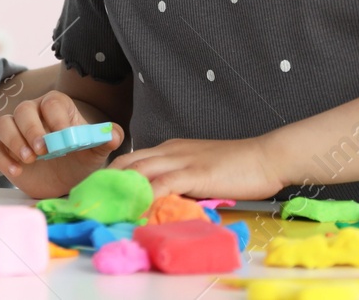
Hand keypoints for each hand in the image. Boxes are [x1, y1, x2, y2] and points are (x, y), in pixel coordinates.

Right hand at [0, 90, 123, 198]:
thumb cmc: (80, 159)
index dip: (56, 116)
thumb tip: (114, 135)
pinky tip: (17, 171)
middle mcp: (33, 115)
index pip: (52, 102)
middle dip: (32, 129)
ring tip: (30, 160)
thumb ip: (106, 140)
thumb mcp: (96, 152)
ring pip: (5, 125)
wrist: (66, 181)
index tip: (64, 135)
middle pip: (24, 110)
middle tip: (43, 150)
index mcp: (57, 109)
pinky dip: (2, 159)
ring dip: (14, 141)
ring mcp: (16, 133)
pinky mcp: (5, 152)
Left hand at [112, 136, 282, 200]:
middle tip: (92, 201)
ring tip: (104, 207)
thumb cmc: (240, 167)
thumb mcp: (202, 171)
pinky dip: (145, 197)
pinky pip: (162, 185)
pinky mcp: (194, 174)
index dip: (113, 175)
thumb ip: (183, 181)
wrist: (266, 157)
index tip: (100, 192)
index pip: (133, 159)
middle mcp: (171, 151)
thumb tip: (166, 201)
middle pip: (127, 163)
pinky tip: (135, 210)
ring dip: (119, 190)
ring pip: (139, 171)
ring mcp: (182, 160)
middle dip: (106, 182)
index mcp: (171, 148)